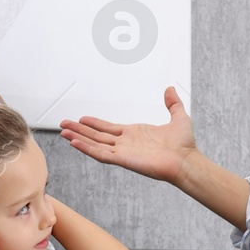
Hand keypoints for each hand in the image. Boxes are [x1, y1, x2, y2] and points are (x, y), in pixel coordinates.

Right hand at [59, 85, 197, 183]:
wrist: (186, 160)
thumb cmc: (184, 144)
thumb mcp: (178, 117)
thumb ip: (173, 103)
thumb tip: (170, 90)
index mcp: (134, 134)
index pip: (108, 128)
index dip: (94, 124)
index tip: (81, 119)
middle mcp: (126, 143)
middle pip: (97, 136)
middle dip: (79, 130)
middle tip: (63, 125)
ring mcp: (123, 152)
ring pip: (95, 144)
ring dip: (78, 138)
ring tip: (63, 132)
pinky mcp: (123, 160)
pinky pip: (101, 154)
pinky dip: (87, 149)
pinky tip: (75, 143)